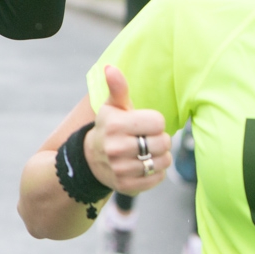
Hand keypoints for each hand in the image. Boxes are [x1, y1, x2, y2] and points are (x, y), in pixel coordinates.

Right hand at [86, 66, 170, 194]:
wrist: (91, 159)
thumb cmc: (110, 128)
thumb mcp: (113, 107)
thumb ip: (117, 88)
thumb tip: (110, 67)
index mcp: (115, 125)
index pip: (158, 122)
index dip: (154, 122)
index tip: (143, 125)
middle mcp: (115, 148)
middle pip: (163, 142)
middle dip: (160, 140)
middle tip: (146, 139)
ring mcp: (120, 169)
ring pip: (163, 161)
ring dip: (160, 156)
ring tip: (146, 152)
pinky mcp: (126, 186)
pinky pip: (157, 178)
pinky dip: (156, 172)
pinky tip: (143, 165)